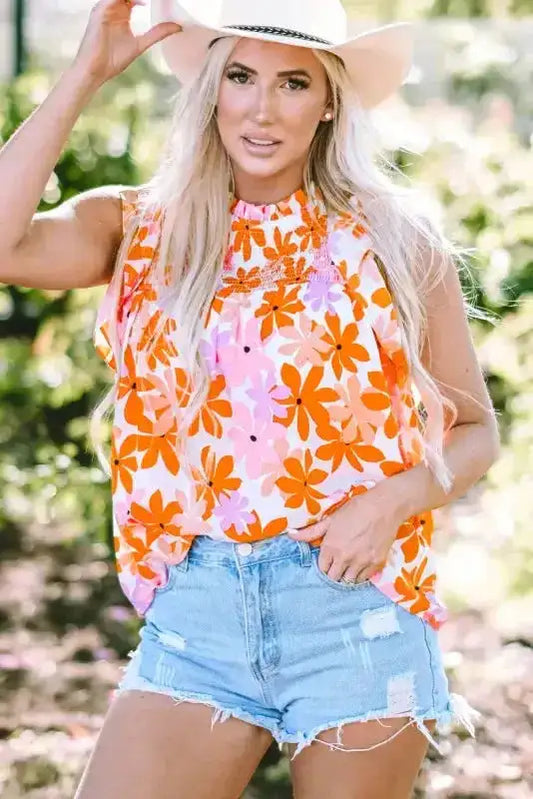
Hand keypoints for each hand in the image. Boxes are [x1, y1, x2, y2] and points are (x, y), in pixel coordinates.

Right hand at [72, 0, 181, 85]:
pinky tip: (141, 2)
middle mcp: (113, 7)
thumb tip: (178, 27)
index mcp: (122, 13)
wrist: (95, 70)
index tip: (166, 1)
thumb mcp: (141, 44)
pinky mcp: (99, 11)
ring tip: (149, 0)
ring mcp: (105, 8)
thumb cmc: (113, 60)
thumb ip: (157, 34)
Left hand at [287, 486, 402, 582]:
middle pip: (334, 578)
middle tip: (338, 564)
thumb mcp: (331, 519)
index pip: (322, 569)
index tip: (328, 561)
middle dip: (334, 572)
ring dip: (347, 576)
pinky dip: (361, 574)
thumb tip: (289, 535)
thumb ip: (310, 532)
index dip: (324, 565)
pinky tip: (361, 565)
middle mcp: (345, 558)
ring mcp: (362, 563)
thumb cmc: (356, 509)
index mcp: (331, 547)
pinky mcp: (377, 564)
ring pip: (349, 581)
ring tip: (349, 566)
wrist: (384, 507)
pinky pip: (365, 578)